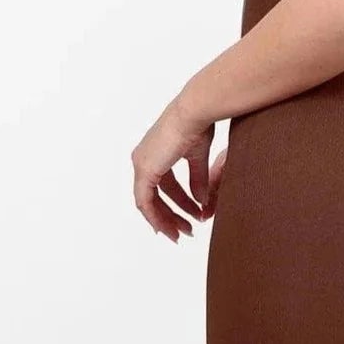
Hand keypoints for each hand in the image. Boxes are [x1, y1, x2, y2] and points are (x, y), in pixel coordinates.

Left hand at [131, 98, 223, 242]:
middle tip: (186, 231)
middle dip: (171, 216)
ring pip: (148, 203)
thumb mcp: (198, 157)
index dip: (174, 205)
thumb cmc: (198, 123)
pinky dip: (157, 216)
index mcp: (155, 152)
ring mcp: (142, 164)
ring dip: (166, 220)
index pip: (161, 186)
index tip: (187, 217)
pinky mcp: (145, 169)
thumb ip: (198, 180)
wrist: (195, 111)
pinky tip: (172, 225)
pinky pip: (145, 202)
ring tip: (183, 232)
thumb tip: (201, 201)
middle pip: (154, 197)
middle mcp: (144, 158)